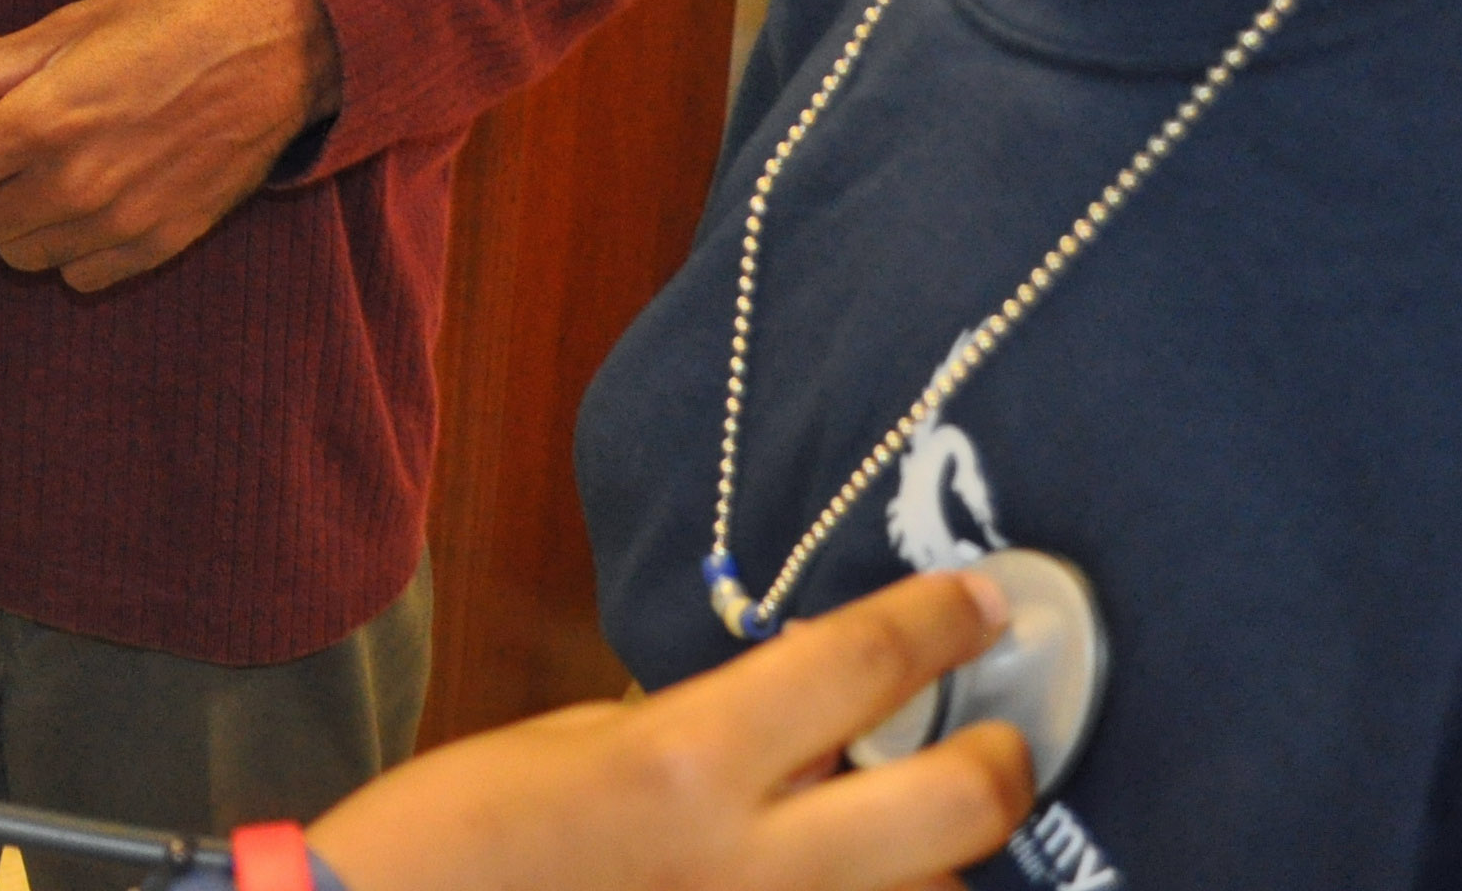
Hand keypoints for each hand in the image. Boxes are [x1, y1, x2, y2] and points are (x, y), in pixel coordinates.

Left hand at [0, 0, 336, 290]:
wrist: (284, 49)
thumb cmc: (174, 17)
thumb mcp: (72, 24)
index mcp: (37, 121)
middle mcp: (70, 183)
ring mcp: (118, 222)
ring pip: (21, 255)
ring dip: (14, 223)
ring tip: (53, 168)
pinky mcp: (159, 245)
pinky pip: (80, 276)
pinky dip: (68, 249)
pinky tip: (93, 201)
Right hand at [304, 572, 1035, 890]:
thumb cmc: (460, 838)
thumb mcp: (577, 744)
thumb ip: (698, 729)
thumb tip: (802, 716)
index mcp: (689, 760)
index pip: (864, 662)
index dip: (940, 617)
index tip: (982, 599)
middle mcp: (753, 866)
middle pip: (958, 802)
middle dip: (1002, 758)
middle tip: (996, 736)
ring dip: (937, 866)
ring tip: (909, 833)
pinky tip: (849, 880)